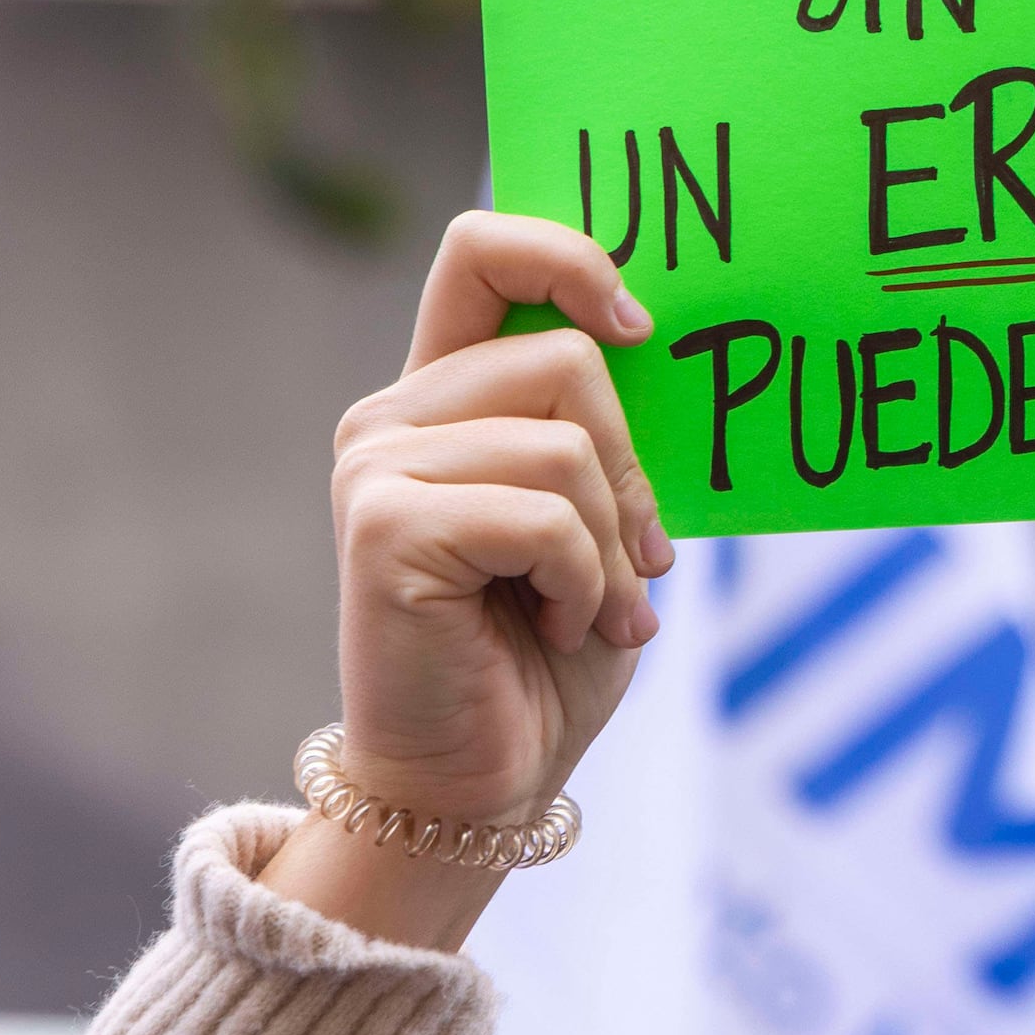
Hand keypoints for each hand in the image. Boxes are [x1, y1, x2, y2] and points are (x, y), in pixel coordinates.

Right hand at [258, 213, 674, 951]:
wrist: (480, 783)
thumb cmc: (544, 658)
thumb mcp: (597, 524)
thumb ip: (602, 435)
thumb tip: (657, 345)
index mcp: (442, 397)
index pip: (482, 251)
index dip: (568, 256)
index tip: (640, 326)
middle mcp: (392, 417)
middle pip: (565, 357)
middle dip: (632, 470)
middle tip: (633, 562)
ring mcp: (377, 468)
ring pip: (564, 445)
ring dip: (609, 546)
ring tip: (585, 610)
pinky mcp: (384, 528)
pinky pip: (543, 517)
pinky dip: (581, 583)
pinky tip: (556, 628)